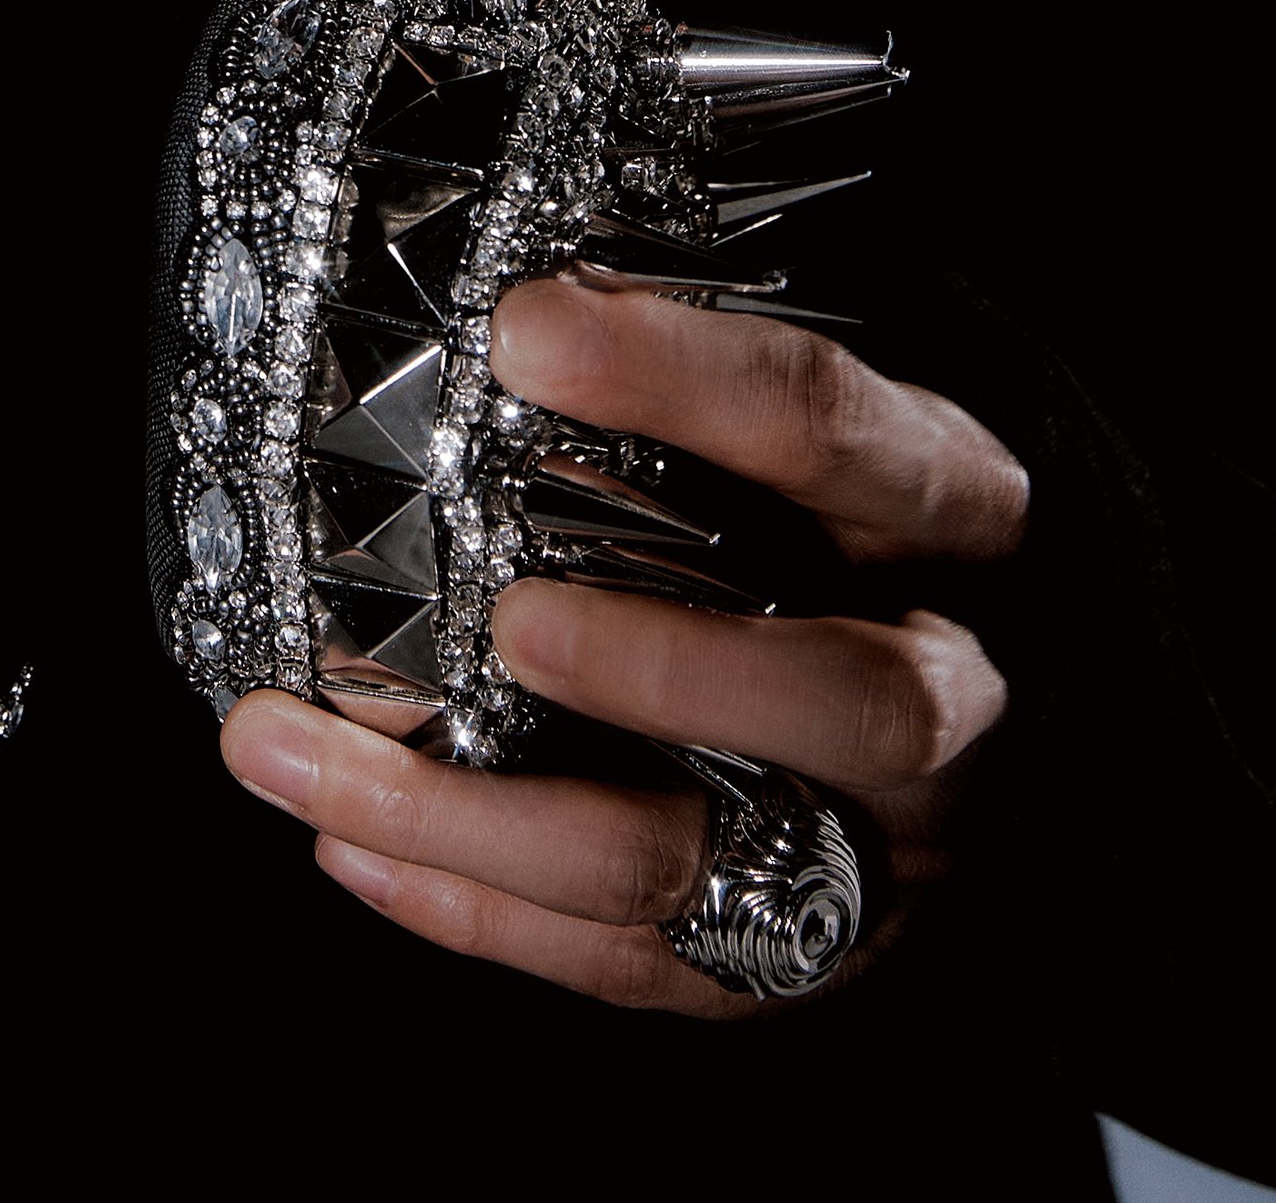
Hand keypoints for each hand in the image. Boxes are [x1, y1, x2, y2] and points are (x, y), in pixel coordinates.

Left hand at [221, 273, 1027, 1015]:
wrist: (959, 669)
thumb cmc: (845, 520)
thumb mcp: (813, 422)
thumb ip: (691, 386)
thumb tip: (501, 311)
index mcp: (945, 515)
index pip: (827, 429)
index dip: (682, 377)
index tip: (525, 329)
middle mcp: (942, 697)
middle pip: (844, 700)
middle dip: (664, 670)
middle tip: (511, 620)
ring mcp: (874, 851)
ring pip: (688, 866)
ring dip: (477, 819)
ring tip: (317, 758)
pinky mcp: (786, 956)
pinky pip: (626, 964)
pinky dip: (473, 909)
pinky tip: (345, 842)